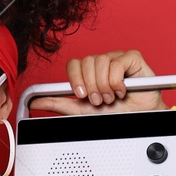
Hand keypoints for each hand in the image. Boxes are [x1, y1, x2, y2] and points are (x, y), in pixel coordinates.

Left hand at [31, 49, 171, 115]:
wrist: (140, 118)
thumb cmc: (115, 112)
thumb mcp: (82, 110)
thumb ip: (59, 104)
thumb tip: (35, 101)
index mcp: (89, 72)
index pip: (73, 64)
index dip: (75, 79)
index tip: (80, 95)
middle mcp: (102, 63)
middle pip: (85, 61)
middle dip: (91, 86)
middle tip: (99, 100)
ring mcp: (117, 58)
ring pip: (100, 62)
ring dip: (104, 86)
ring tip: (111, 97)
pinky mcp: (132, 57)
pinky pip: (117, 63)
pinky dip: (117, 81)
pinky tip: (123, 90)